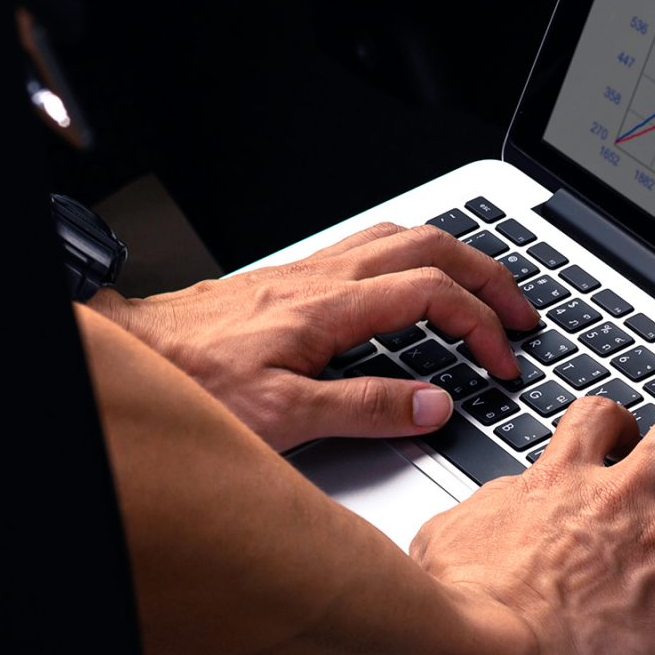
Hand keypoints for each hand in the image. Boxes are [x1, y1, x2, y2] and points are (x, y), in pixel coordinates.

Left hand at [90, 222, 536, 448]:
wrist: (134, 356)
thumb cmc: (196, 384)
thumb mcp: (284, 418)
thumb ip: (366, 408)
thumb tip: (434, 404)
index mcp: (330, 307)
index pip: (432, 295)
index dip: (481, 326)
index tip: (501, 363)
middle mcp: (323, 278)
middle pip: (430, 246)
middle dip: (488, 276)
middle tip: (520, 312)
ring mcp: (307, 272)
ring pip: (400, 235)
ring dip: (454, 257)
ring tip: (483, 289)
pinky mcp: (289, 279)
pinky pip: (370, 246)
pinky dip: (413, 257)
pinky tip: (412, 281)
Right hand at [411, 399, 654, 654]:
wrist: (477, 648)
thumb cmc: (455, 603)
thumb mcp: (449, 533)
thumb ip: (483, 511)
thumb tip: (492, 506)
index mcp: (558, 480)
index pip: (598, 421)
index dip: (621, 421)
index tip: (629, 433)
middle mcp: (615, 499)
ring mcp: (653, 542)